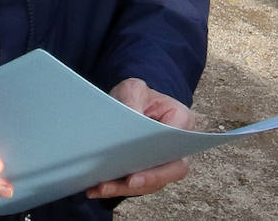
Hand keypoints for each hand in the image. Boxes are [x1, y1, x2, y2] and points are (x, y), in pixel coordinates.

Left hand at [85, 78, 194, 199]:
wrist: (128, 102)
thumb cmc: (135, 95)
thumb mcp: (133, 88)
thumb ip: (133, 99)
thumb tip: (132, 118)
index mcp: (180, 120)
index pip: (176, 147)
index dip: (161, 164)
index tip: (140, 172)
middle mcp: (177, 146)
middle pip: (168, 171)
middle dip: (145, 181)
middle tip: (124, 184)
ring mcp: (163, 161)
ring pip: (150, 182)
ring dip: (125, 188)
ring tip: (101, 187)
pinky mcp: (147, 170)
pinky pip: (135, 184)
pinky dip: (116, 187)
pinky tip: (96, 188)